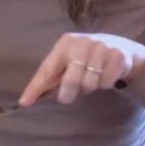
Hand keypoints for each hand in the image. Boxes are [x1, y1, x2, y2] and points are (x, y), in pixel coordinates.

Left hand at [20, 33, 144, 105]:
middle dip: (68, 93)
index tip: (24, 102)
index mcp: (65, 43)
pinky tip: (106, 75)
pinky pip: (106, 83)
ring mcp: (101, 47)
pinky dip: (105, 84)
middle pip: (70, 81)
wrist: (120, 48)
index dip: (35, 87)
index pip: (47, 69)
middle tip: (68, 96)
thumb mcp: (68, 62)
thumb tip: (27, 98)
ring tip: (92, 77)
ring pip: (90, 84)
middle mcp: (82, 42)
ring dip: (90, 87)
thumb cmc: (86, 58)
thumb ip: (51, 78)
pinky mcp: (117, 56)